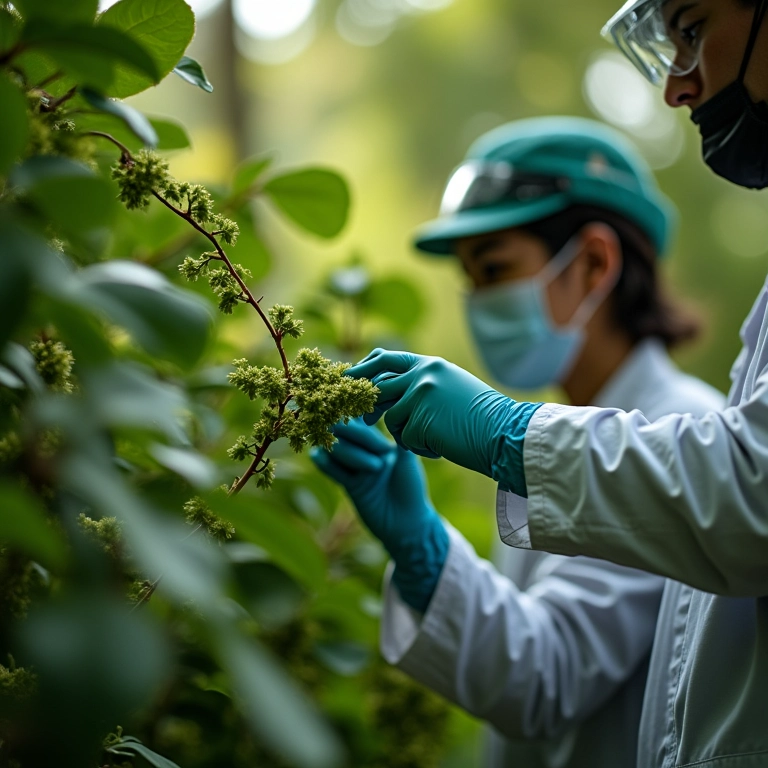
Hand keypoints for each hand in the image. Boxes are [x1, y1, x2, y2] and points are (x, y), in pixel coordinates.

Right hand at [310, 418, 447, 611]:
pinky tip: (322, 457)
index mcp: (379, 436)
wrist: (409, 523)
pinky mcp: (346, 483)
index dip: (359, 408)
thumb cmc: (412, 487)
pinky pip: (329, 468)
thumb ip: (394, 434)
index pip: (362, 415)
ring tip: (378, 468)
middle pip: (344, 428)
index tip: (367, 409)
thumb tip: (385, 408)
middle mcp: (363, 448)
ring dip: (352, 454)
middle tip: (382, 448)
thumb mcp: (407, 457)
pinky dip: (325, 462)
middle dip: (357, 434)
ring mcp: (353, 465)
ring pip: (336, 447)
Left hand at [345, 350, 540, 493]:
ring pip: (391, 419)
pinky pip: (404, 439)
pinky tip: (442, 447)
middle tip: (365, 420)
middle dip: (369, 406)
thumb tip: (385, 390)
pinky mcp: (420, 419)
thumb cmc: (482, 418)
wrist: (506, 434)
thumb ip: (422, 384)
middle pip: (379, 388)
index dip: (364, 369)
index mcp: (431, 364)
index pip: (386, 359)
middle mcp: (423, 374)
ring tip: (435, 438)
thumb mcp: (450, 388)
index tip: (349, 378)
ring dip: (407, 435)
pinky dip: (419, 448)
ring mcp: (420, 395)